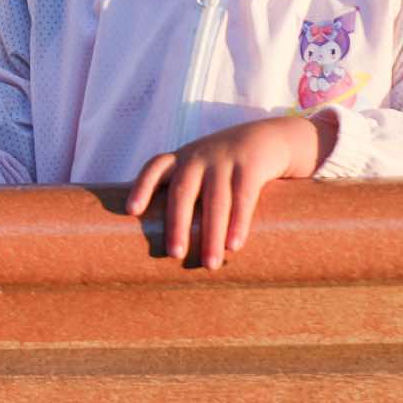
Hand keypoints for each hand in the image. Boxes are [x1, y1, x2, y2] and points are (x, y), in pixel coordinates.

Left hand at [126, 114, 333, 269]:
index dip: (141, 187)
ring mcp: (224, 160)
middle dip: (177, 224)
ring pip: (215, 201)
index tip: (132, 211)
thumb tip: (167, 241)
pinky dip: (238, 223)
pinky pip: (243, 197)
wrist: (269, 138)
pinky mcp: (250, 167)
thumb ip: (185, 193)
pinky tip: (234, 246)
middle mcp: (197, 158)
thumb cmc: (225, 165)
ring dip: (212, 234)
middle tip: (174, 254)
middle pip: (183, 192)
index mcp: (180, 159)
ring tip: (210, 264)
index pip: (153, 168)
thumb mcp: (201, 168)